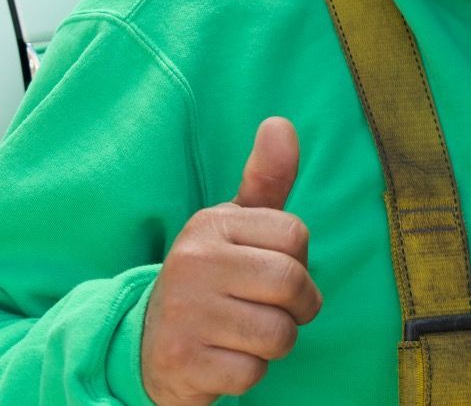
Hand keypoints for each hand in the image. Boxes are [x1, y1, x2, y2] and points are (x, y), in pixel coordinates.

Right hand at [141, 118, 322, 405]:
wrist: (146, 344)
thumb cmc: (212, 277)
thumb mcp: (236, 225)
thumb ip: (266, 179)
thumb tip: (280, 123)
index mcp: (211, 225)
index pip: (296, 235)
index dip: (299, 260)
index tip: (273, 270)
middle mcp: (193, 263)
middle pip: (292, 284)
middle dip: (298, 306)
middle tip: (273, 310)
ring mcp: (184, 313)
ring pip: (278, 333)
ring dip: (274, 343)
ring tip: (246, 334)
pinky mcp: (181, 362)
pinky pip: (252, 372)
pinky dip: (248, 373)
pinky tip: (223, 359)